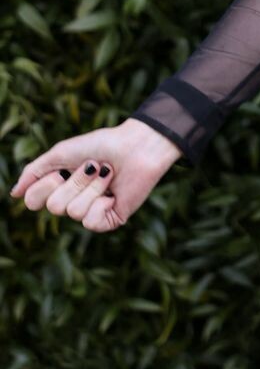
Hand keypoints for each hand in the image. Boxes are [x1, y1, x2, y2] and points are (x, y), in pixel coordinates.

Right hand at [8, 119, 183, 232]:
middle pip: (54, 207)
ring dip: (92, 187)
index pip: (34, 202)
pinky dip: (101, 202)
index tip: (62, 170)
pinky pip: (90, 223)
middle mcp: (72, 201)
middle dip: (75, 182)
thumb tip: (14, 194)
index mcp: (59, 186)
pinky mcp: (109, 220)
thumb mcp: (62, 153)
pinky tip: (113, 193)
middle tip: (92, 166)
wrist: (137, 145)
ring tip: (107, 174)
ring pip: (73, 212)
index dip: (45, 187)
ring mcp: (91, 212)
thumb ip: (35, 172)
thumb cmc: (102, 145)